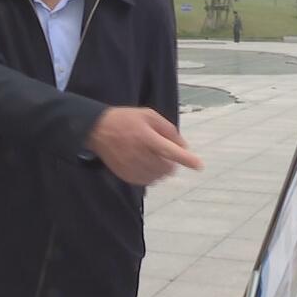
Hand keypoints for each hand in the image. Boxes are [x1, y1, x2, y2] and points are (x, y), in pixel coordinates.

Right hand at [86, 107, 202, 185]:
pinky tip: (146, 165)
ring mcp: (132, 167)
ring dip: (162, 170)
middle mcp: (139, 154)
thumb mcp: (148, 115)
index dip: (187, 159)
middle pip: (167, 167)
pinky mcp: (126, 175)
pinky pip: (147, 181)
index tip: (199, 166)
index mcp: (147, 138)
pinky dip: (152, 175)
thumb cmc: (125, 119)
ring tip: (154, 157)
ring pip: (158, 176)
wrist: (98, 130)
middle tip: (166, 152)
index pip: (171, 151)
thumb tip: (184, 146)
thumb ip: (168, 129)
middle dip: (172, 162)